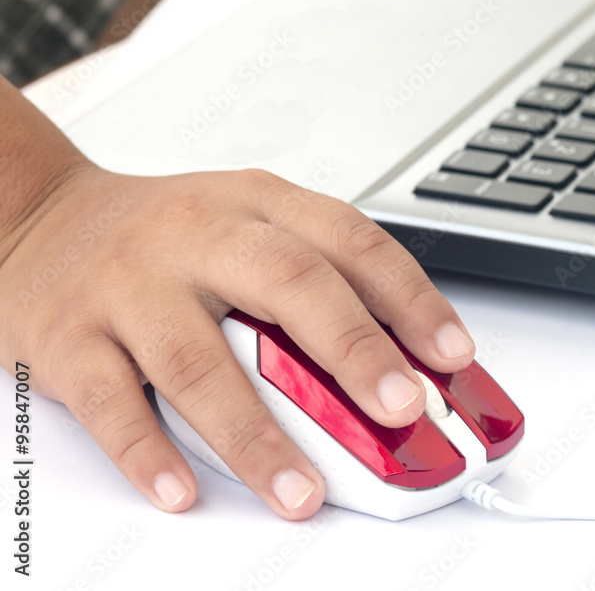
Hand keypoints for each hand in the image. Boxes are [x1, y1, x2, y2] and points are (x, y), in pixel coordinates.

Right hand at [0, 163, 476, 519]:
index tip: (453, 354)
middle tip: (400, 409)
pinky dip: (148, 452)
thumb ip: (318, 283)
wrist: (40, 218)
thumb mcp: (248, 228)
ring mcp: (131, 285)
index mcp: (257, 205)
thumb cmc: (164, 233)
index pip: (351, 243)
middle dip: (354, 350)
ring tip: (303, 489)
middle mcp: (199, 236)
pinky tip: (181, 490)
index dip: (411, 298)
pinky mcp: (69, 336)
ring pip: (198, 362)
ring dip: (257, 434)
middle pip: (288, 285)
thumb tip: (403, 363)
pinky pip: (110, 401)